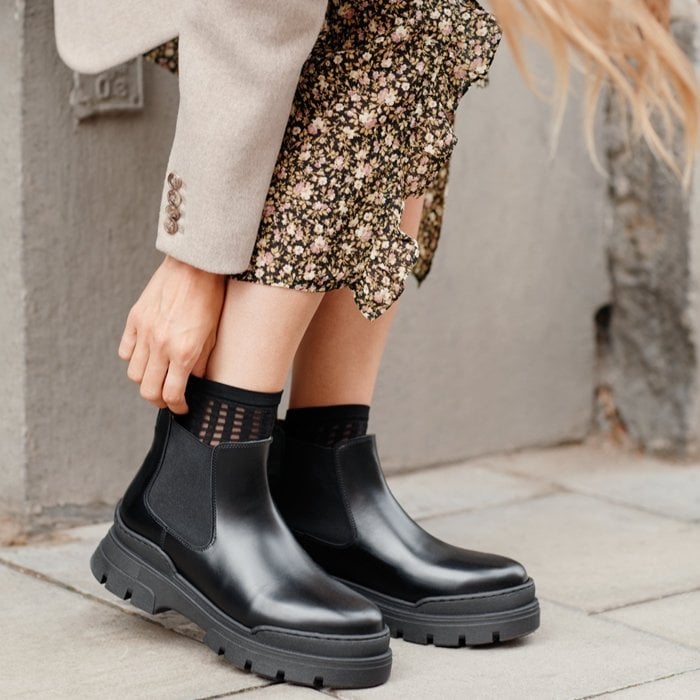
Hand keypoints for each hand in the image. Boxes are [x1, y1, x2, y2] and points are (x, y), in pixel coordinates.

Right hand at [118, 255, 225, 412]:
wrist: (194, 266)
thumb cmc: (210, 299)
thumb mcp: (212, 336)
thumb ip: (200, 363)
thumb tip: (194, 383)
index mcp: (184, 351)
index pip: (172, 394)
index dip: (177, 407)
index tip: (182, 408)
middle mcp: (161, 345)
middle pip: (148, 390)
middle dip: (159, 400)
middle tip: (168, 398)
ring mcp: (144, 332)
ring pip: (133, 374)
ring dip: (145, 381)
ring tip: (157, 377)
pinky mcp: (134, 319)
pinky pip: (125, 351)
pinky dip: (133, 359)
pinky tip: (146, 357)